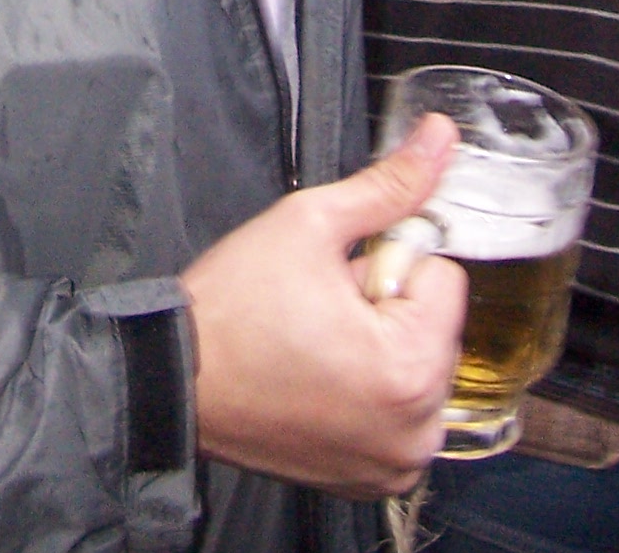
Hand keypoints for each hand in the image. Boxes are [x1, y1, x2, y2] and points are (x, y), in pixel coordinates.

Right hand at [181, 115, 466, 497]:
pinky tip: (317, 380)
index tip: (336, 278)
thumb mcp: (308, 224)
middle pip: (435, 327)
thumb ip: (388, 184)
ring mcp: (396, 462)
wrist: (174, 381)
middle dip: (385, 309)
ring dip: (379, 351)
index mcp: (410, 369)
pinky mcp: (374, 480)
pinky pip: (400, 414)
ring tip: (315, 347)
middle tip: (318, 313)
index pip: (444, 278)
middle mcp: (416, 429)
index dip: (385, 263)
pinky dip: (369, 395)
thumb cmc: (228, 312)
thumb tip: (439, 139)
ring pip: (418, 368)